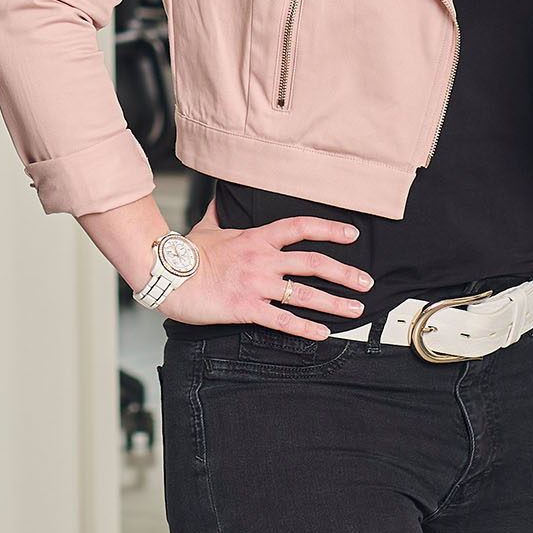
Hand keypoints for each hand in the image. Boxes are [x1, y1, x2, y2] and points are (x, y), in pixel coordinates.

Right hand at [157, 215, 374, 340]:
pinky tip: (323, 334)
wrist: (167, 275)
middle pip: (313, 263)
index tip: (351, 235)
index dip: (329, 229)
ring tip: (355, 309)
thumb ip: (221, 214)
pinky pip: (283, 319)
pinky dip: (305, 328)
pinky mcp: (247, 308)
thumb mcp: (207, 227)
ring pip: (305, 293)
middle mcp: (262, 260)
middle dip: (344, 273)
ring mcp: (256, 285)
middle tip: (365, 282)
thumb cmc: (185, 254)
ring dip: (334, 302)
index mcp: (256, 238)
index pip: (300, 227)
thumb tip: (223, 198)